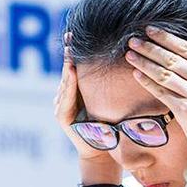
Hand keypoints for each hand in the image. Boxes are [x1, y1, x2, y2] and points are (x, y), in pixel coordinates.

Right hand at [54, 33, 122, 184]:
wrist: (100, 153)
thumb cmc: (108, 130)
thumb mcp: (107, 104)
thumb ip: (106, 90)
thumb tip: (125, 64)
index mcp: (76, 93)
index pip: (75, 68)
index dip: (75, 51)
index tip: (77, 33)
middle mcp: (65, 97)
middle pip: (67, 70)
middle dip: (69, 52)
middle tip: (71, 34)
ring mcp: (61, 106)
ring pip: (66, 81)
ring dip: (68, 64)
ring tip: (71, 48)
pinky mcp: (62, 116)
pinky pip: (67, 96)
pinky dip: (70, 83)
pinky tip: (72, 70)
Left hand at [124, 27, 186, 166]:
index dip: (167, 38)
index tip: (150, 30)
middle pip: (173, 59)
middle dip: (150, 48)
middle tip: (133, 39)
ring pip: (164, 74)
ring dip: (144, 62)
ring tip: (130, 54)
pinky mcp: (185, 111)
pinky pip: (162, 92)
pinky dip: (148, 82)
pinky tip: (136, 74)